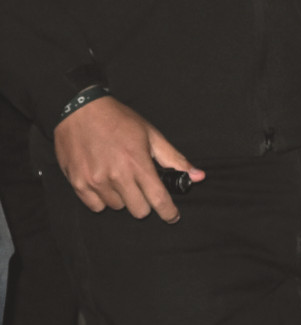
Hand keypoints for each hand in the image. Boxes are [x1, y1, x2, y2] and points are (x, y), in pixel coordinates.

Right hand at [54, 98, 204, 222]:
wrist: (79, 108)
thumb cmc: (118, 120)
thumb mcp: (151, 135)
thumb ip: (174, 159)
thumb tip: (198, 177)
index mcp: (138, 163)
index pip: (159, 200)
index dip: (169, 213)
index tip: (172, 216)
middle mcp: (116, 175)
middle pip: (139, 210)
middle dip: (144, 202)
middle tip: (140, 186)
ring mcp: (95, 181)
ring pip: (117, 207)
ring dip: (122, 197)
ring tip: (117, 176)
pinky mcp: (78, 183)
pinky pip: (96, 206)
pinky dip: (102, 198)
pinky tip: (102, 181)